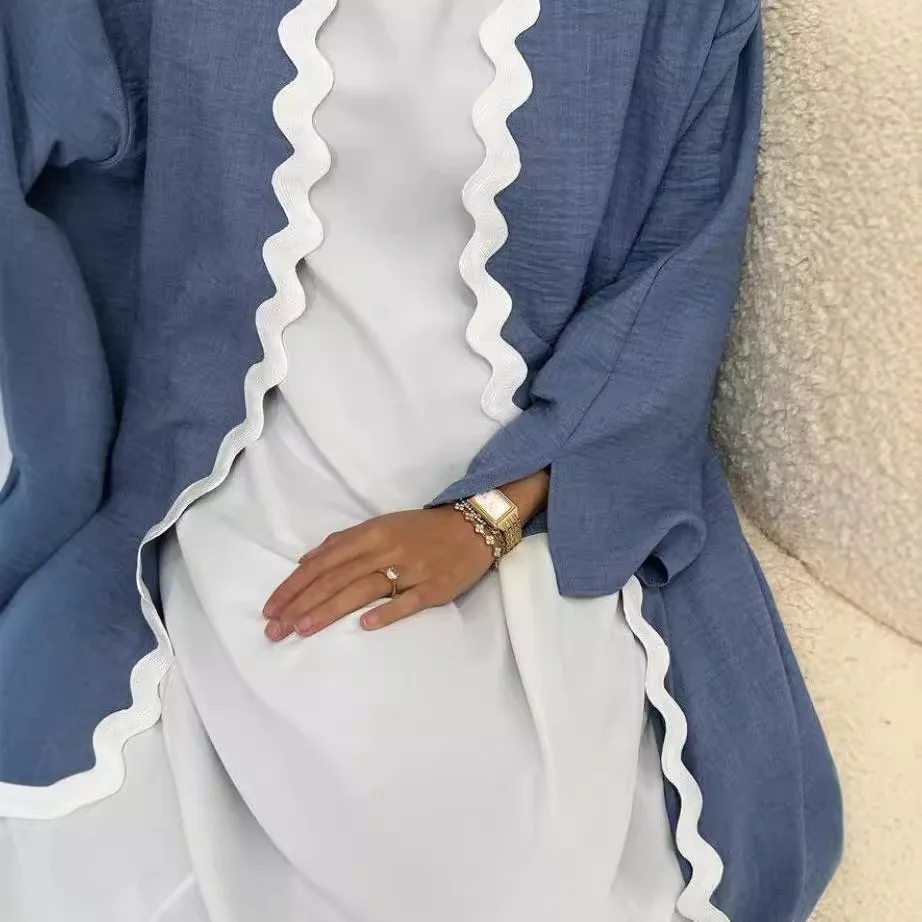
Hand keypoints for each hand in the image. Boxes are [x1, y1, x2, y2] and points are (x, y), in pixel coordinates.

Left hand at [262, 505, 495, 640]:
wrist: (473, 527)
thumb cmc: (420, 529)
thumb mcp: (380, 526)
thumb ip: (343, 542)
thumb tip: (306, 561)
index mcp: (371, 532)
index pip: (323, 561)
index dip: (294, 585)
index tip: (271, 607)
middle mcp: (386, 549)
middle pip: (336, 578)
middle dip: (302, 604)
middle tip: (275, 629)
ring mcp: (411, 569)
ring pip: (363, 590)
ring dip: (330, 610)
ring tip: (302, 630)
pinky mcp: (434, 588)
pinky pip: (407, 601)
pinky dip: (386, 612)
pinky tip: (363, 626)